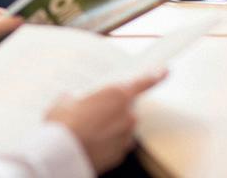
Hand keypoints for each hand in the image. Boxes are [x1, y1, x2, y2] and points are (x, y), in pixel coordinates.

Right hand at [46, 71, 165, 173]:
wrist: (62, 156)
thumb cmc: (65, 126)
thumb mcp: (64, 101)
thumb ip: (75, 97)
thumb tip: (71, 99)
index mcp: (117, 95)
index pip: (143, 82)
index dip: (155, 75)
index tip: (164, 70)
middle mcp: (127, 116)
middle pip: (126, 106)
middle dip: (112, 107)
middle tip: (91, 110)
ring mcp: (125, 137)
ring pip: (121, 126)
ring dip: (109, 125)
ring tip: (86, 129)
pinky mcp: (120, 155)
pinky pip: (116, 143)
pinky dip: (107, 142)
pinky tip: (89, 141)